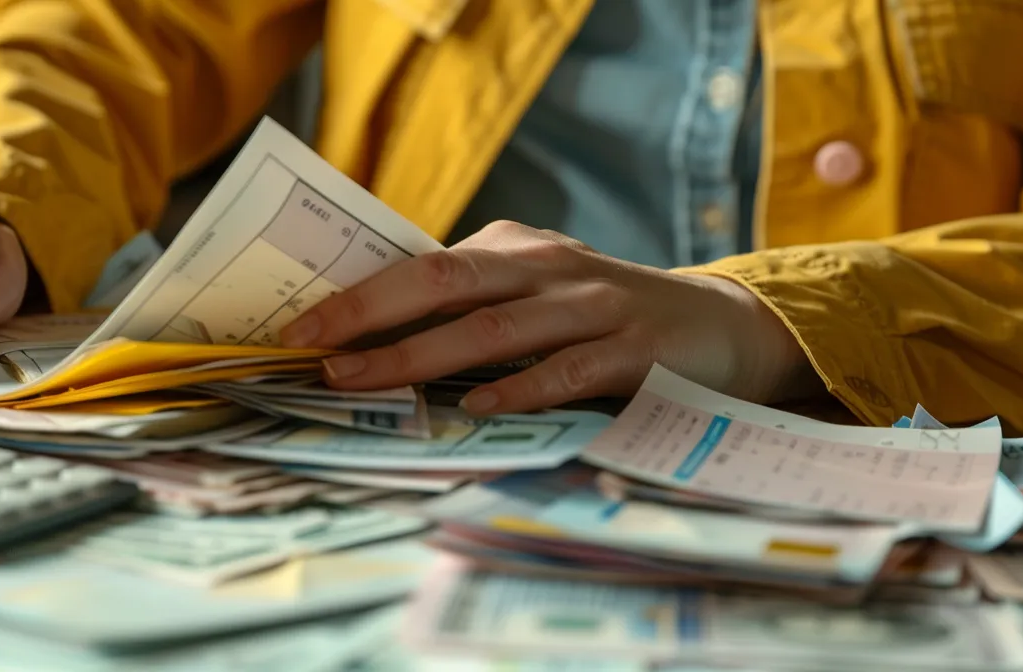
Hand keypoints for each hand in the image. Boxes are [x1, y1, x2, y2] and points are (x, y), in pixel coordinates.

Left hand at [278, 221, 819, 413]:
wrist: (721, 327)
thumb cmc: (604, 317)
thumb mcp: (537, 294)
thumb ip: (471, 305)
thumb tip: (371, 334)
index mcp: (514, 250)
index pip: (421, 265)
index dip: (359, 294)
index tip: (301, 325)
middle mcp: (548, 268)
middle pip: (445, 282)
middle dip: (372, 315)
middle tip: (316, 351)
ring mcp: (591, 308)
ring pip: (494, 328)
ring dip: (423, 356)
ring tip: (367, 380)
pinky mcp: (632, 352)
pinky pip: (566, 370)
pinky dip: (519, 388)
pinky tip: (477, 407)